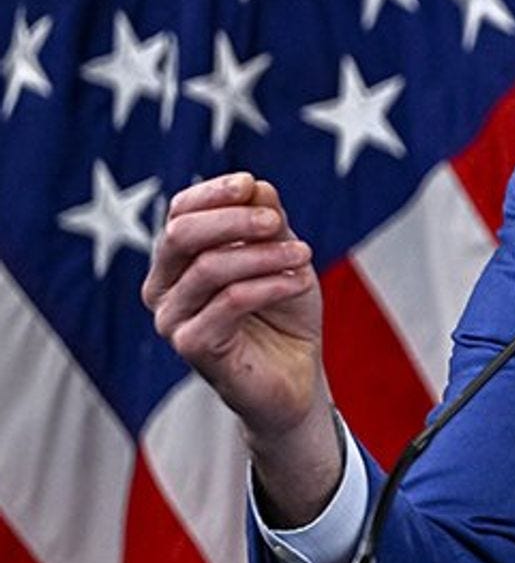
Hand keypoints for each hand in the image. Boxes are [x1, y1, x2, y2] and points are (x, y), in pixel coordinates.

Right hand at [142, 173, 341, 522]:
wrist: (296, 376)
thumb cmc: (284, 314)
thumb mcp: (282, 258)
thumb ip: (267, 225)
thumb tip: (256, 187)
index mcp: (177, 261)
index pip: (180, 212)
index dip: (214, 194)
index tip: (252, 185)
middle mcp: (163, 288)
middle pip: (181, 234)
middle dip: (233, 220)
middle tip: (276, 222)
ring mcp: (171, 319)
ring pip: (210, 267)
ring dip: (264, 255)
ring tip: (304, 255)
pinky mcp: (191, 346)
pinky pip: (230, 301)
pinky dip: (270, 284)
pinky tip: (302, 280)